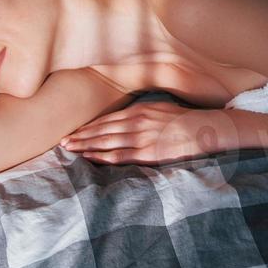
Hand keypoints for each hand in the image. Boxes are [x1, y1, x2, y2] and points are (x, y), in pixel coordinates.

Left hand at [59, 100, 234, 164]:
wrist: (205, 129)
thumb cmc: (184, 120)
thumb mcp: (161, 109)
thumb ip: (142, 113)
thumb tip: (127, 119)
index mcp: (139, 111)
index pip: (107, 120)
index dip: (88, 127)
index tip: (73, 132)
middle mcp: (137, 122)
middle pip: (102, 131)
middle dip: (81, 137)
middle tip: (62, 143)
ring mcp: (142, 137)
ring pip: (107, 142)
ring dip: (86, 147)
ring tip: (70, 150)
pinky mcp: (149, 152)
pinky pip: (121, 155)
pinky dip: (103, 157)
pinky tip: (90, 158)